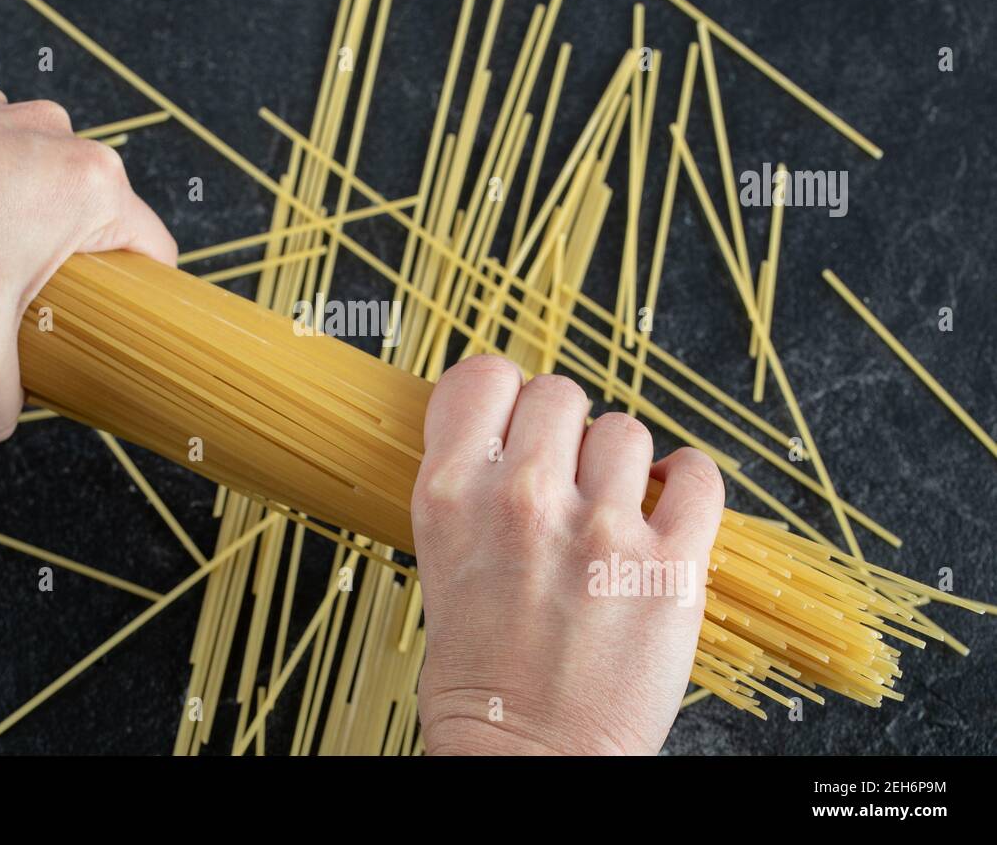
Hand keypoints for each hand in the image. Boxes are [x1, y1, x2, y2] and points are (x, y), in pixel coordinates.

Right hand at [411, 355, 723, 754]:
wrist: (526, 761)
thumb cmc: (481, 676)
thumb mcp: (440, 561)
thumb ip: (472, 488)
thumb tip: (512, 434)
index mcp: (451, 496)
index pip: (483, 376)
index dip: (504, 392)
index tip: (516, 415)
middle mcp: (520, 501)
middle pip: (559, 394)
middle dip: (565, 430)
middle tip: (566, 473)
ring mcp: (598, 532)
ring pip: (625, 430)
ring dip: (621, 462)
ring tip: (612, 507)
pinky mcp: (669, 568)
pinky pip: (697, 475)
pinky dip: (687, 480)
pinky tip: (668, 499)